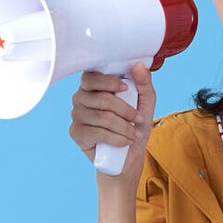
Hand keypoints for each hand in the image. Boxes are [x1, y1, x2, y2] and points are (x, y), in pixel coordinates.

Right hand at [68, 61, 156, 185]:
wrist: (128, 156)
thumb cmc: (134, 126)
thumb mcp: (145, 102)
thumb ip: (143, 83)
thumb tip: (139, 65)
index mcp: (93, 87)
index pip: (91, 77)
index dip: (108, 81)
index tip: (126, 88)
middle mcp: (80, 98)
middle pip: (101, 98)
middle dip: (125, 110)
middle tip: (138, 119)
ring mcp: (76, 116)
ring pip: (101, 117)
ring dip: (123, 127)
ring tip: (133, 134)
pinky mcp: (76, 134)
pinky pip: (97, 133)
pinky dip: (116, 138)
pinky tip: (124, 141)